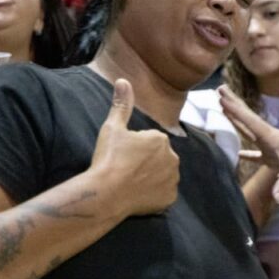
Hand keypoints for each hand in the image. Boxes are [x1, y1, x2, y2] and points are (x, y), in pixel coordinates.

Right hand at [90, 79, 178, 216]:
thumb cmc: (108, 159)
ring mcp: (172, 179)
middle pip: (158, 158)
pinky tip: (137, 195)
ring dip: (151, 178)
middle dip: (145, 163)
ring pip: (162, 176)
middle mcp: (173, 157)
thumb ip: (122, 104)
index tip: (121, 156)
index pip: (149, 142)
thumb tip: (123, 80)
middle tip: (125, 170)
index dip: (133, 150)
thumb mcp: (112, 128)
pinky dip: (154, 196)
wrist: (105, 194)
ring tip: (130, 183)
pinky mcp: (170, 198)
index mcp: (161, 139)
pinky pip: (163, 194)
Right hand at [219, 85, 278, 201]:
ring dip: (236, 119)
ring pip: (248, 131)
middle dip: (234, 105)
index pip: (251, 122)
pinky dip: (244, 152)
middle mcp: (269, 138)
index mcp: (274, 137)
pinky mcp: (272, 157)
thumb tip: (276, 196)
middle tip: (219, 89)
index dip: (236, 111)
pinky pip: (254, 152)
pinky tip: (235, 153)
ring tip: (223, 107)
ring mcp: (270, 147)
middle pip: (247, 119)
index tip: (222, 98)